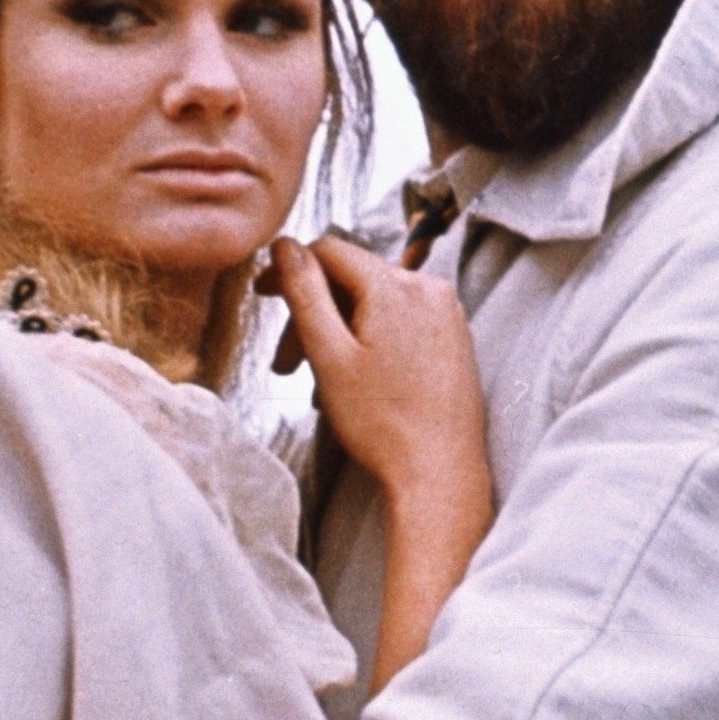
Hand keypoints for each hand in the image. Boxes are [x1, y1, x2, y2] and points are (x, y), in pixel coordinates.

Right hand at [269, 235, 497, 687]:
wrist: (440, 474)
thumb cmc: (384, 425)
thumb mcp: (329, 356)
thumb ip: (306, 293)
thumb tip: (286, 244)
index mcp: (398, 287)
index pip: (331, 250)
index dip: (290, 268)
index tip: (264, 295)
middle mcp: (430, 289)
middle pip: (353, 280)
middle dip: (313, 315)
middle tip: (285, 364)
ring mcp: (447, 314)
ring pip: (374, 304)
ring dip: (339, 332)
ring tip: (319, 384)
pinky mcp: (454, 338)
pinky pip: (400, 322)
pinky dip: (369, 341)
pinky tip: (355, 382)